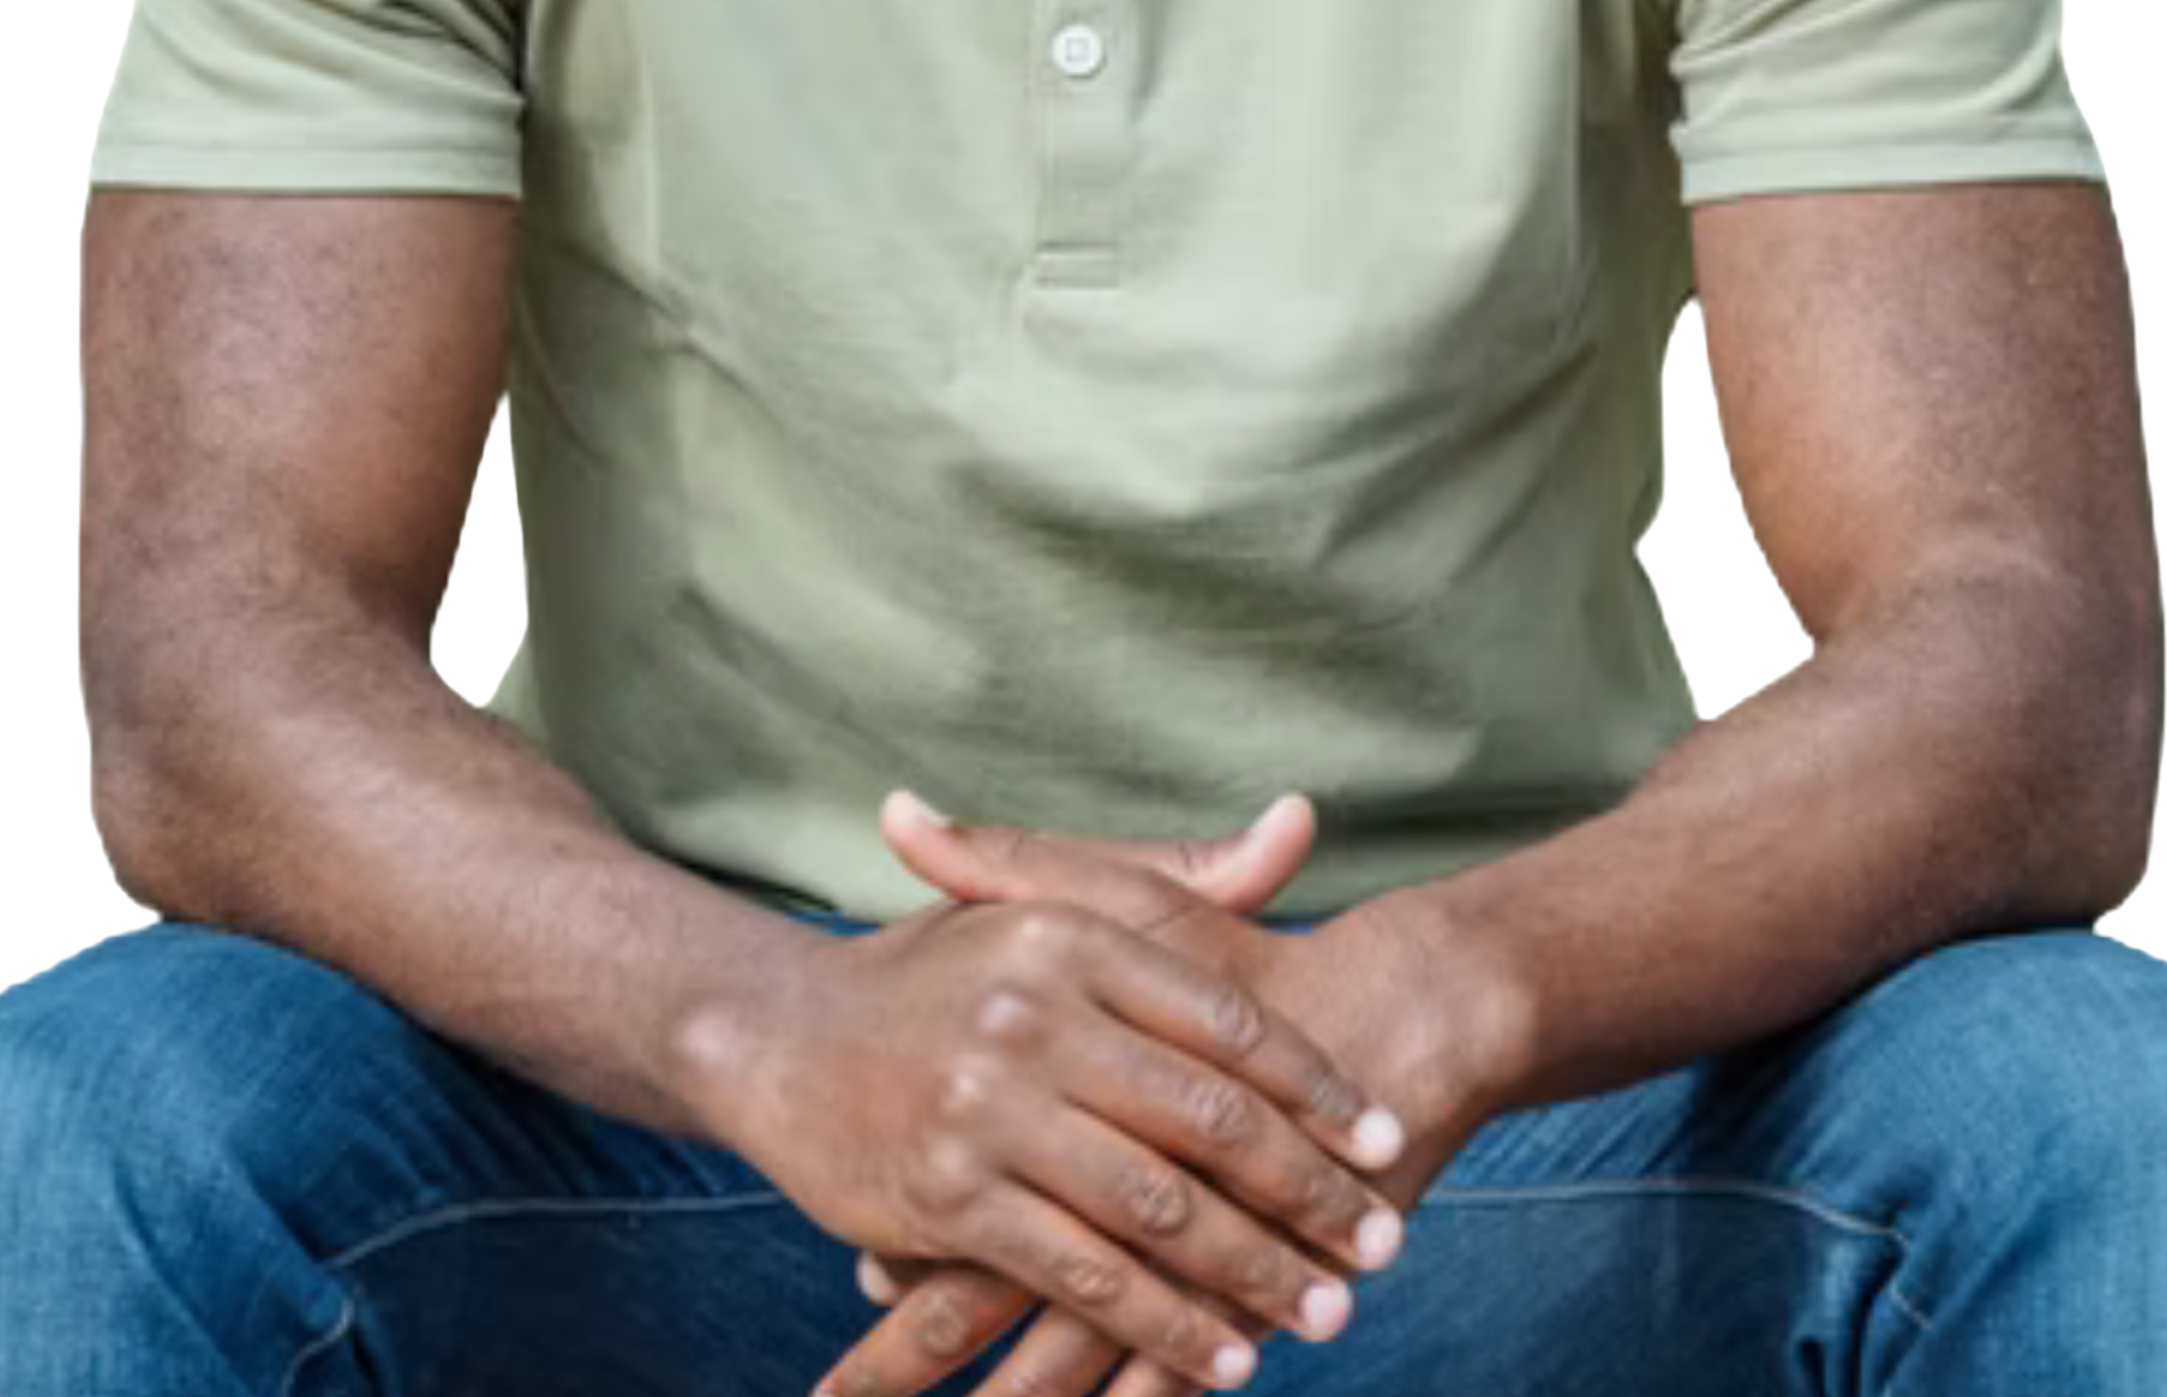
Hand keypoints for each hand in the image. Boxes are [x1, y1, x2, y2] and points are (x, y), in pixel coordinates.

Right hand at [821, 789, 1502, 1396]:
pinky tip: (1224, 1354)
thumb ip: (1182, 877)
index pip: (1226, 1021)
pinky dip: (1163, 1323)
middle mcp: (1036, 1014)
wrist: (779, 1034)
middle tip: (1384, 1241)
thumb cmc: (940, 969)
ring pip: (1157, 1209)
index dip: (1317, 1088)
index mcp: (1073, 937)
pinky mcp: (951, 1197)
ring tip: (1328, 1310)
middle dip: (1307, 1192)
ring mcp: (990, 1109)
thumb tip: (1302, 822)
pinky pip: (1083, 1273)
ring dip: (1253, 1272)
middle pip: (1208, 1121)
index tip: (1386, 1140)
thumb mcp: (1051, 904)